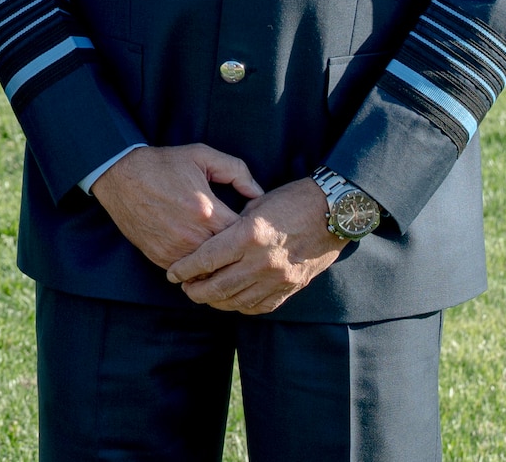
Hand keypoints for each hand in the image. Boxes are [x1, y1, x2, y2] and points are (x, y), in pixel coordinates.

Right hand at [90, 143, 262, 269]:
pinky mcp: (161, 258)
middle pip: (229, 257)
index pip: (244, 236)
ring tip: (226, 254)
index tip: (253, 228)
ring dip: (218, 263)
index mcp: (207, 212)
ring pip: (209, 269)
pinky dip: (197, 266)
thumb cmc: (163, 164)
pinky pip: (188, 272)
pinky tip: (203, 256)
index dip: (252, 233)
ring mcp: (175, 251)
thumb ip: (236, 171)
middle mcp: (193, 236)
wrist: (120, 176)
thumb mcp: (202, 156)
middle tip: (243, 245)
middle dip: (238, 252)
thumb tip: (258, 193)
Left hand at [164, 178, 344, 314]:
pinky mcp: (290, 288)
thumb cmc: (291, 200)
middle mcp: (262, 261)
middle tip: (184, 287)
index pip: (206, 259)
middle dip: (195, 290)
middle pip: (217, 287)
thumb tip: (211, 240)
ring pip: (236, 301)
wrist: (332, 213)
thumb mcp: (256, 204)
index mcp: (249, 235)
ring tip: (204, 294)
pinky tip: (231, 299)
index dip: (185, 269)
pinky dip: (241, 305)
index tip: (173, 273)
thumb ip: (232, 225)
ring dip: (215, 300)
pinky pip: (259, 306)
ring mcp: (277, 278)